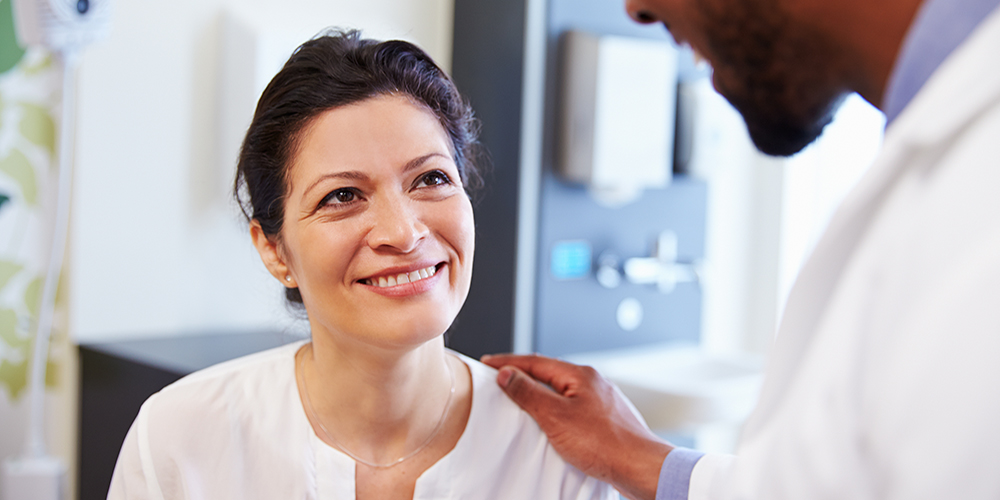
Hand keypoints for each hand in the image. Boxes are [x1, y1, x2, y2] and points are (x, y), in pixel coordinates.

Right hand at [480, 353, 672, 499]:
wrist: (640, 467)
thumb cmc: (605, 444)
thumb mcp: (556, 416)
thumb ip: (528, 393)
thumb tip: (507, 374)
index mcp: (580, 375)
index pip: (535, 361)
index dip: (508, 363)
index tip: (489, 363)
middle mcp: (593, 383)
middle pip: (550, 374)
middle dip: (524, 375)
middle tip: (500, 379)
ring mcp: (602, 401)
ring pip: (563, 391)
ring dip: (540, 394)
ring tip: (521, 400)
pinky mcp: (606, 420)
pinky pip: (574, 408)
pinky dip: (556, 410)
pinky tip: (552, 423)